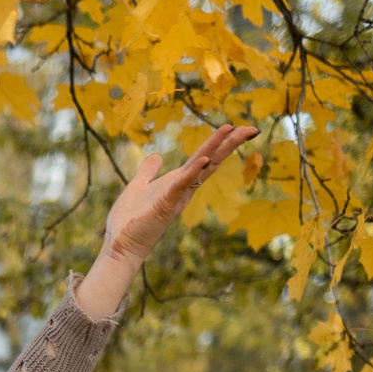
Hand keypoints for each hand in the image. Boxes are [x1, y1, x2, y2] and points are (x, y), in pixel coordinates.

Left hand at [73, 122, 256, 319]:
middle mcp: (184, 189)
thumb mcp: (139, 187)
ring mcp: (178, 197)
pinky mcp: (166, 204)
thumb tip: (157, 156)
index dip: (219, 143)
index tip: (235, 127)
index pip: (204, 158)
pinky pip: (182, 185)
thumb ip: (148, 171)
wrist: (121, 245)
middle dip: (230, 143)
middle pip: (211, 160)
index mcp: (178, 183)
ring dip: (217, 148)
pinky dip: (193, 172)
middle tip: (251, 128)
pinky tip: (204, 159)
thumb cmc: (130, 220)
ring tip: (232, 131)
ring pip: (202, 168)